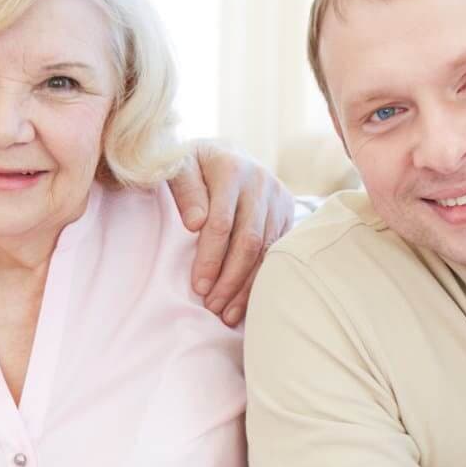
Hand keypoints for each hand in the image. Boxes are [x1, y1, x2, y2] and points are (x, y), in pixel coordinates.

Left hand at [166, 140, 296, 325]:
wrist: (226, 153)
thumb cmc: (192, 165)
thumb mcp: (178, 166)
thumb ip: (184, 190)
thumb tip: (195, 223)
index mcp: (231, 168)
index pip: (222, 222)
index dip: (211, 257)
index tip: (198, 286)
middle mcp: (261, 182)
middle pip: (249, 240)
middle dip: (230, 278)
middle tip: (213, 306)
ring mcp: (278, 197)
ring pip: (266, 250)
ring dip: (246, 285)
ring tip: (228, 314)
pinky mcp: (287, 212)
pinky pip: (277, 251)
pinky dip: (260, 278)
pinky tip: (246, 301)